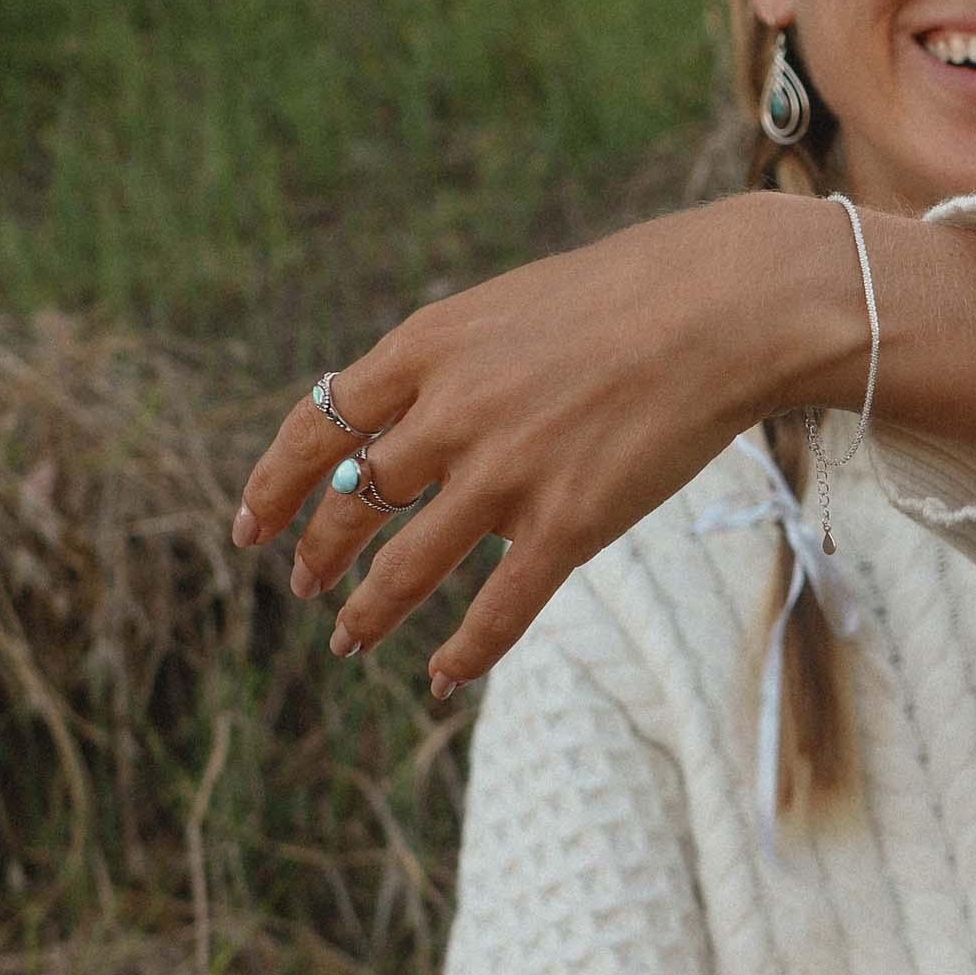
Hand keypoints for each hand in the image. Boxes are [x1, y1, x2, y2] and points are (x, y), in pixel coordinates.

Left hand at [233, 195, 802, 693]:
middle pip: (353, 498)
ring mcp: (508, 472)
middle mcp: (452, 412)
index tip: (250, 525)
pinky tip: (440, 679)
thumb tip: (416, 419)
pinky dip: (462, 653)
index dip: (274, 482)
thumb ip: (457, 363)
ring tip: (349, 641)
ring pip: (408, 564)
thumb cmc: (634, 295)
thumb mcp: (513, 306)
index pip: (317, 424)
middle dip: (320, 551)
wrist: (725, 309)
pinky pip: (499, 608)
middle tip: (306, 586)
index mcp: (430, 345)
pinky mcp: (569, 523)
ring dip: (369, 611)